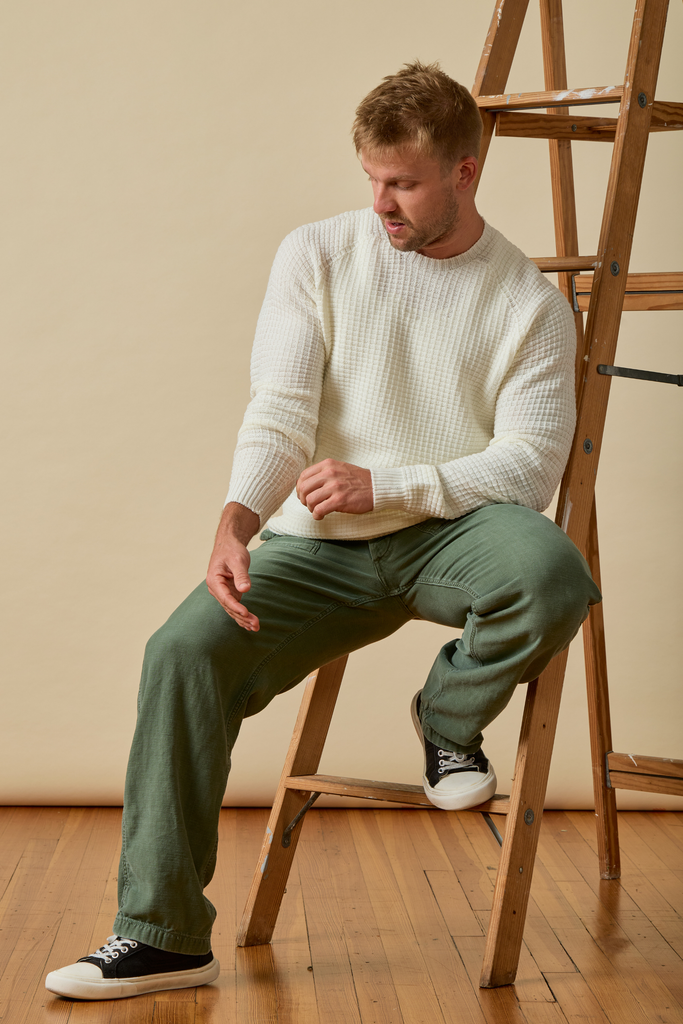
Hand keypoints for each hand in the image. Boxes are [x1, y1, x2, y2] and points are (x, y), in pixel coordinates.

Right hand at [207, 503, 260, 630]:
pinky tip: (250, 625)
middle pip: (229, 607)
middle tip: (256, 625)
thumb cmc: (231, 550)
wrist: (228, 545)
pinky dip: (242, 616)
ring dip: (243, 619)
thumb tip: (245, 590)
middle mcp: (216, 589)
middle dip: (242, 617)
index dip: (235, 607)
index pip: (225, 598)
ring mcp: (222, 592)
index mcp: (214, 580)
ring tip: (256, 627)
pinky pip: (235, 607)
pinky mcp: (229, 593)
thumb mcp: (238, 560)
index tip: (246, 613)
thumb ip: (241, 575)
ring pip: (232, 609)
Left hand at [296, 459, 372, 519]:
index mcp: (328, 465)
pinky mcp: (340, 500)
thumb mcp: (339, 468)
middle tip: (309, 504)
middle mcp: (330, 474)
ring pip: (310, 500)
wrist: (376, 487)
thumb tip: (306, 485)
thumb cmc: (358, 480)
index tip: (303, 495)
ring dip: (311, 508)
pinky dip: (317, 515)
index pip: (304, 476)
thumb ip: (324, 473)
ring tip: (317, 510)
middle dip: (303, 499)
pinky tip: (321, 516)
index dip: (300, 488)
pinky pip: (319, 510)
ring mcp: (335, 487)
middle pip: (304, 488)